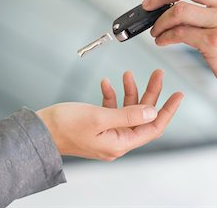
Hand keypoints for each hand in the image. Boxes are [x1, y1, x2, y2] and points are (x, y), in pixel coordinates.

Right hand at [36, 69, 182, 160]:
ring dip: (130, 91)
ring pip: (128, 109)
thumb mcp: (99, 117)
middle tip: (157, 74)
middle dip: (150, 93)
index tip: (178, 94)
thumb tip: (152, 113)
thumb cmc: (63, 126)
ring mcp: (107, 133)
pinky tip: (107, 83)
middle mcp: (117, 140)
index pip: (153, 127)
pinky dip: (112, 95)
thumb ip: (127, 114)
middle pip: (142, 115)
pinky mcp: (98, 125)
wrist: (38, 131)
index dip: (168, 110)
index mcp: (120, 143)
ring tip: (128, 74)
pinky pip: (111, 109)